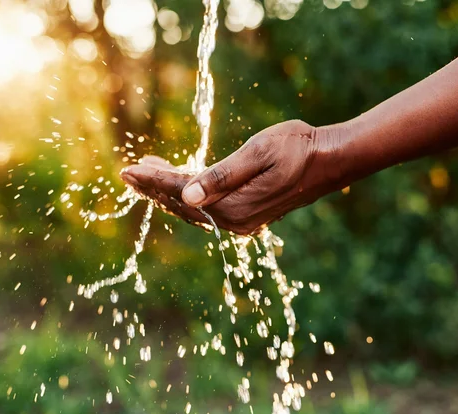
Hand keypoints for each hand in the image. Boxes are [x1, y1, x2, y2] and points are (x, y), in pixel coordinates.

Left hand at [120, 120, 341, 234]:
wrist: (331, 160)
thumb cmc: (298, 147)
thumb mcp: (258, 153)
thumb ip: (221, 175)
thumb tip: (186, 195)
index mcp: (234, 206)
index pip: (181, 193)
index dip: (153, 181)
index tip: (127, 169)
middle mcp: (235, 221)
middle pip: (182, 205)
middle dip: (153, 188)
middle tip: (127, 173)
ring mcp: (242, 221)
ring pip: (193, 208)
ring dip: (168, 192)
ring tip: (146, 174)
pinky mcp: (248, 214)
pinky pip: (208, 208)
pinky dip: (188, 194)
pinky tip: (179, 182)